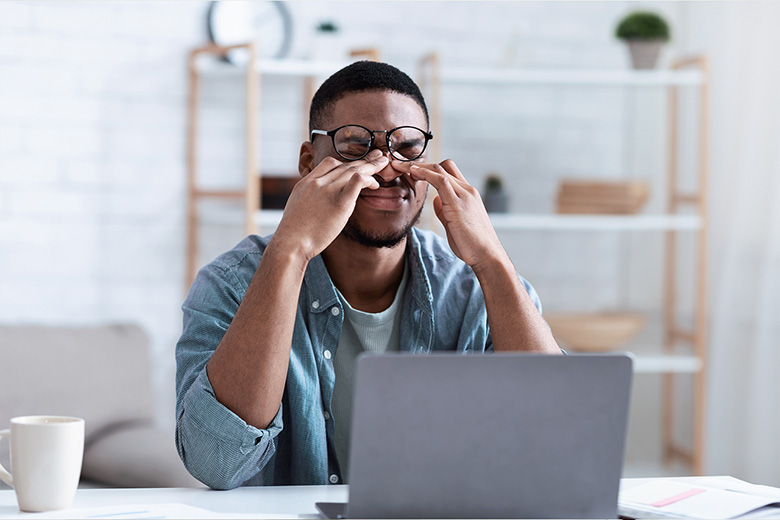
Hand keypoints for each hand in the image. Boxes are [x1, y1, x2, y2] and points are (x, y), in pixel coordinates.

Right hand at [272, 150, 387, 260]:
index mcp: (306, 182)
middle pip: (345, 164)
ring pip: (353, 170)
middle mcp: (317, 182)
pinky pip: (357, 182)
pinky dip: (367, 179)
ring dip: (370, 166)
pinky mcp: (340, 202)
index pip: (329, 163)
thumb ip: (310, 200)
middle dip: (363, 159)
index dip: (346, 162)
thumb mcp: (297, 208)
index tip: (356, 164)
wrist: (291, 243)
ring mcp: (328, 190)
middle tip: (378, 155)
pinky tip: (375, 183)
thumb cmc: (293, 233)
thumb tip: (319, 204)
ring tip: (383, 164)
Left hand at [393, 159, 507, 272]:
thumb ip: (445, 210)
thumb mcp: (454, 223)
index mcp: (468, 194)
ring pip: (440, 170)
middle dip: (421, 164)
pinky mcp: (458, 203)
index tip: (412, 170)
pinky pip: (440, 180)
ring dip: (418, 166)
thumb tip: (436, 200)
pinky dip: (424, 173)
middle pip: (444, 166)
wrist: (486, 254)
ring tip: (401, 166)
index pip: (449, 172)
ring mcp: (464, 195)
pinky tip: (412, 172)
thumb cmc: (471, 243)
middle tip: (401, 165)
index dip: (430, 169)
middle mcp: (467, 190)